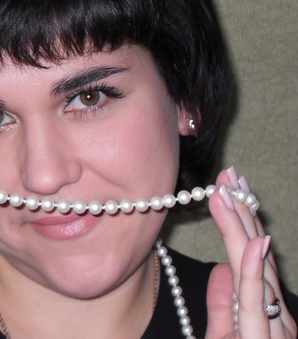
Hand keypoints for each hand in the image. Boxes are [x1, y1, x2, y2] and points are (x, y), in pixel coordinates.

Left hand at [206, 167, 296, 337]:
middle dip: (242, 212)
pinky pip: (258, 306)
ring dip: (242, 228)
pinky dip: (255, 272)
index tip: (228, 187)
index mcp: (264, 313)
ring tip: (230, 192)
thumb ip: (225, 306)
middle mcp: (276, 318)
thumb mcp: (227, 337)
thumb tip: (221, 267)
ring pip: (256, 272)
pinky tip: (255, 242)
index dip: (239, 221)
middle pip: (255, 256)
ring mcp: (275, 331)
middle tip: (229, 174)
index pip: (249, 259)